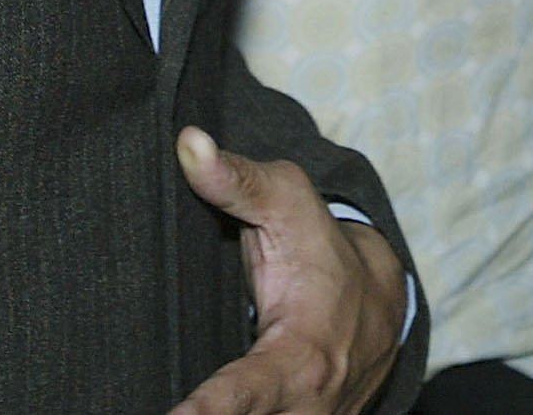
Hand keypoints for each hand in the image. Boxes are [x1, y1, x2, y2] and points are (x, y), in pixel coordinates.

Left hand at [168, 127, 406, 414]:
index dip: (207, 411)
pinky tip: (184, 410)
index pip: (245, 393)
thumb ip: (239, 182)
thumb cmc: (323, 256)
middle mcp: (300, 408)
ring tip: (154, 408)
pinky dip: (219, 414)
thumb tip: (189, 143)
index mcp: (301, 358)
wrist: (379, 310)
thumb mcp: (291, 209)